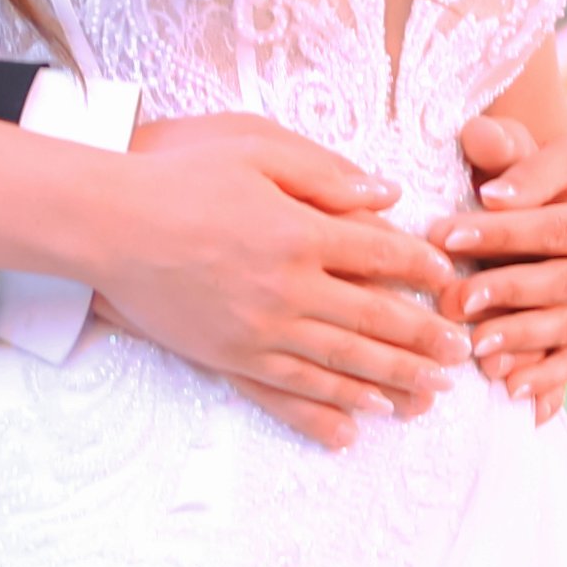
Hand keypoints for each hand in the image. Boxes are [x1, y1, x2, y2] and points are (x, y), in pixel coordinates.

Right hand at [98, 114, 463, 441]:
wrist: (104, 225)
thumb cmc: (176, 175)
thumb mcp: (255, 148)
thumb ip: (325, 173)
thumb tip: (387, 195)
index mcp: (301, 233)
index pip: (381, 256)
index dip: (421, 269)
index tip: (449, 281)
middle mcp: (289, 289)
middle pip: (375, 319)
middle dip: (424, 338)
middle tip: (461, 354)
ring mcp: (259, 330)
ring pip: (342, 362)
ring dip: (392, 380)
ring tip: (430, 395)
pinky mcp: (229, 355)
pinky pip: (291, 388)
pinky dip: (330, 405)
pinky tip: (359, 417)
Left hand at [445, 111, 566, 416]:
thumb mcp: (557, 159)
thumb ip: (518, 156)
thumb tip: (482, 160)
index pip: (554, 227)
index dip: (500, 233)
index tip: (445, 236)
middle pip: (561, 282)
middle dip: (503, 292)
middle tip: (453, 301)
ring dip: (522, 341)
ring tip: (476, 349)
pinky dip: (546, 380)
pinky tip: (510, 391)